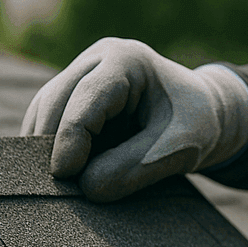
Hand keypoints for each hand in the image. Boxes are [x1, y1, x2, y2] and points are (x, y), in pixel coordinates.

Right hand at [21, 38, 247, 201]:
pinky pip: (51, 120)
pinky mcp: (76, 95)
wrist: (204, 114)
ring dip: (44, 146)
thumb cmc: (195, 126)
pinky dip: (52, 147)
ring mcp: (83, 73)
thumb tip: (86, 187)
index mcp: (127, 60)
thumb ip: (133, 167)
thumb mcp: (177, 149)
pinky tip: (59, 174)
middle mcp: (98, 59)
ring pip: (45, 109)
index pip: (86, 98)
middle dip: (48, 142)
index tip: (65, 174)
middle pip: (56, 99)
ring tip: (51, 184)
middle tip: (50, 186)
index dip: (70, 137)